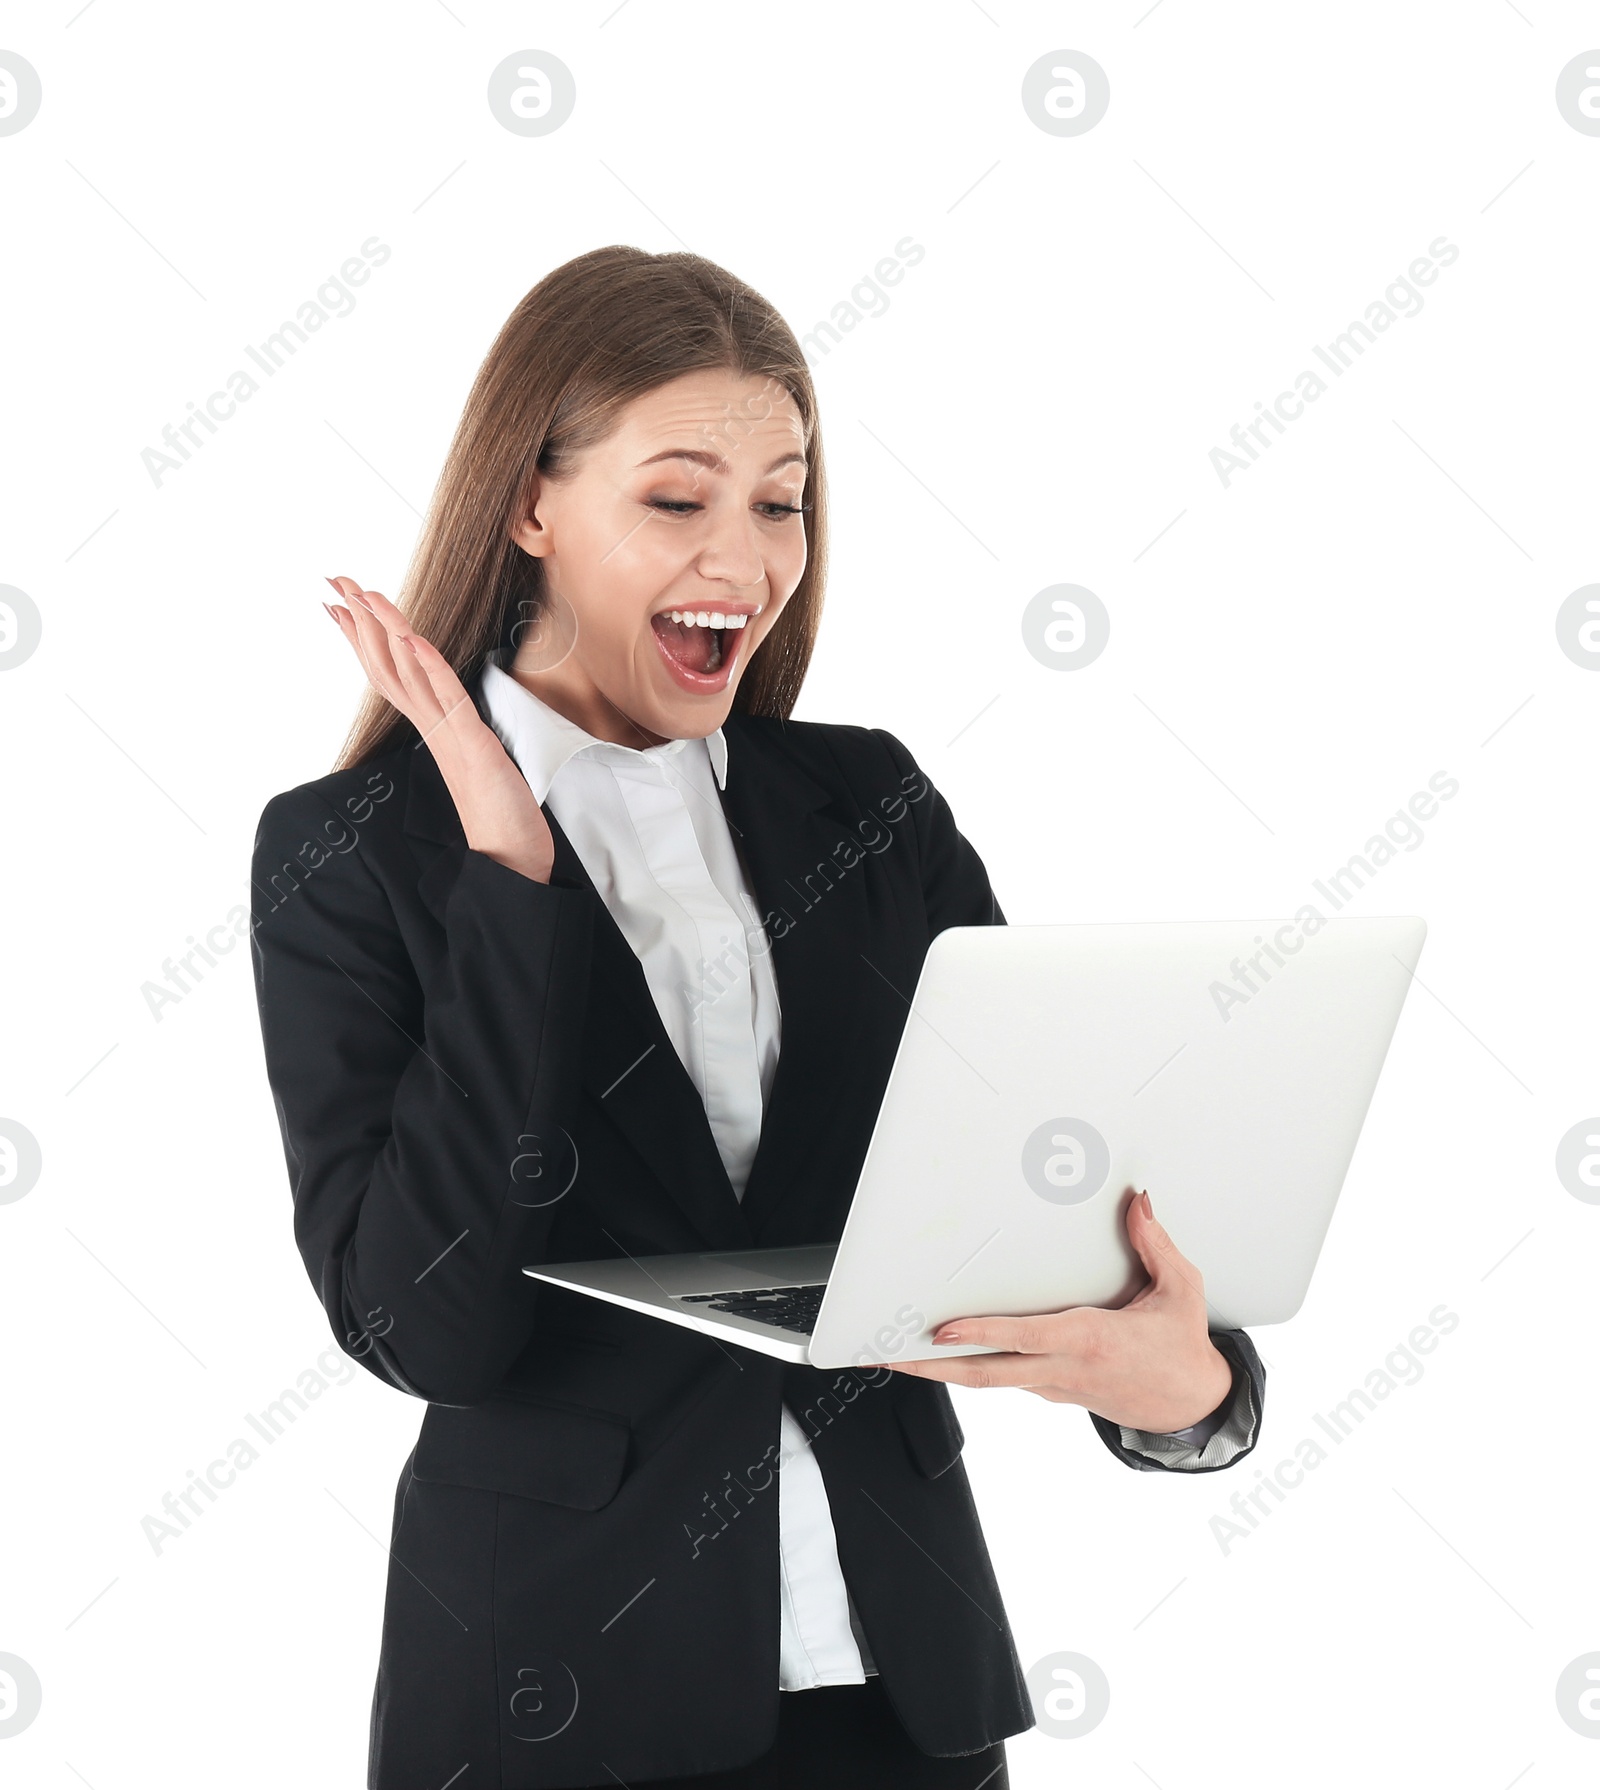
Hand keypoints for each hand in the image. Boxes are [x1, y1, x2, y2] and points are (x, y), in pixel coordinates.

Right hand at [325, 577, 554, 883]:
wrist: (511, 857)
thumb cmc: (499, 812)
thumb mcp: (475, 758)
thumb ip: (458, 731)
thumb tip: (447, 712)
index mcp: (432, 729)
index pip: (390, 674)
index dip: (364, 637)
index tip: (338, 605)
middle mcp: (432, 729)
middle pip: (388, 666)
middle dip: (362, 621)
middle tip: (336, 580)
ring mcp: (449, 736)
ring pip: (409, 675)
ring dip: (387, 631)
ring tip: (364, 594)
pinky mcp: (473, 745)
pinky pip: (447, 699)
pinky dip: (430, 667)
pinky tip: (413, 639)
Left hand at [888, 1190, 1234, 1432]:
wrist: (1191, 1407)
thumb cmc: (1181, 1348)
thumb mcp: (1181, 1291)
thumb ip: (1156, 1245)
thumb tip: (1139, 1203)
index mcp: (1091, 1342)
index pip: (1026, 1339)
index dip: (983, 1335)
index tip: (943, 1329)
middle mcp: (1064, 1369)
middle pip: (987, 1374)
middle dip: (933, 1365)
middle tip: (887, 1350)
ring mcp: (1053, 1385)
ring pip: (988, 1381)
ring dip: (939, 1369)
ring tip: (894, 1350)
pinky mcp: (1050, 1390)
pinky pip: (1002, 1379)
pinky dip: (968, 1367)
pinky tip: (940, 1354)